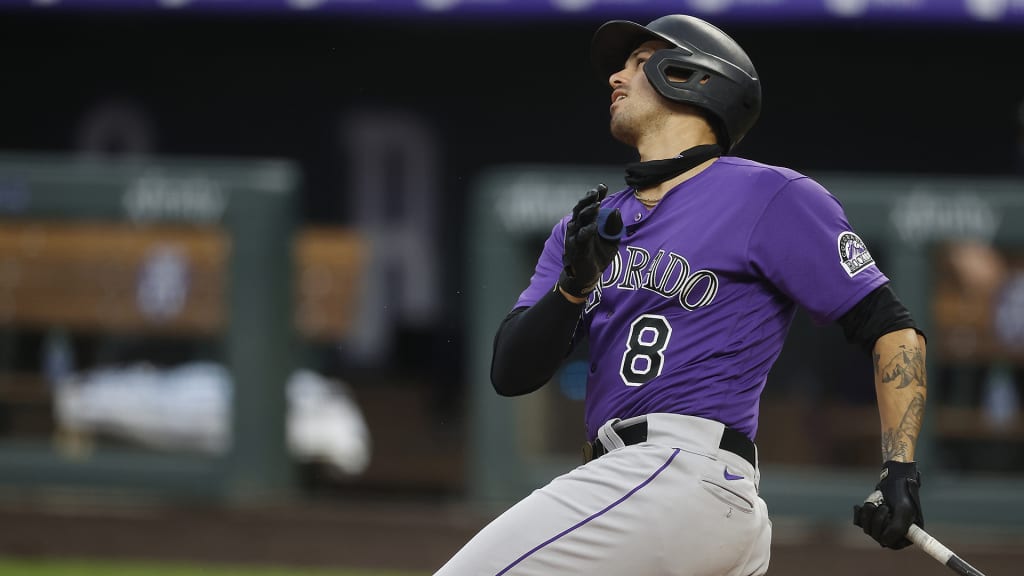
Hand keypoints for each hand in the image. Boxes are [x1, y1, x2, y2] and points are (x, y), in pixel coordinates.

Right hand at [558, 184, 623, 298]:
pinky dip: (586, 231)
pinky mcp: (575, 248)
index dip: (597, 195)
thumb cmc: (598, 256)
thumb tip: (616, 211)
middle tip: (596, 191)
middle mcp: (579, 226)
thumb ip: (614, 228)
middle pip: (582, 208)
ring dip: (587, 211)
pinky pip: (580, 237)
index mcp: (587, 222)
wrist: (587, 276)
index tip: (603, 186)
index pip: (591, 205)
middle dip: (589, 199)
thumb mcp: (612, 241)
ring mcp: (575, 236)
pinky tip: (593, 226)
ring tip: (596, 203)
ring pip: (579, 220)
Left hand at [853, 460, 923, 548]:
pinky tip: (859, 507)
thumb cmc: (903, 493)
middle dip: (877, 520)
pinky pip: (859, 522)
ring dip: (869, 514)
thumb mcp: (904, 511)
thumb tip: (883, 542)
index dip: (888, 533)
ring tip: (876, 503)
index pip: (891, 543)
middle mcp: (895, 533)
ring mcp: (882, 526)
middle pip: (877, 536)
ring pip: (867, 528)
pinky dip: (859, 513)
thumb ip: (897, 529)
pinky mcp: (871, 518)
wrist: (895, 477)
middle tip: (885, 507)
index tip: (891, 518)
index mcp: (908, 534)